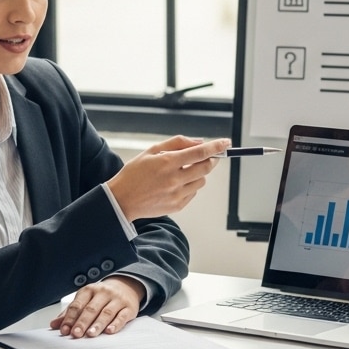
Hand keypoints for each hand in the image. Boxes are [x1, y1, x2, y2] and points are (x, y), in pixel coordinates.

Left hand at [50, 275, 143, 337]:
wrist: (126, 287)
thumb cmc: (102, 296)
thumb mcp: (85, 300)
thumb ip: (70, 312)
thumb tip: (54, 324)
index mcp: (89, 290)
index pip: (78, 305)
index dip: (70, 318)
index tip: (64, 330)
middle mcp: (103, 293)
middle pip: (91, 309)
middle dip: (82, 322)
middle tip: (76, 334)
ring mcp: (117, 300)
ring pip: (106, 312)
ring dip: (97, 324)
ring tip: (91, 334)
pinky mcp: (129, 307)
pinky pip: (122, 316)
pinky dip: (116, 324)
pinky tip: (109, 331)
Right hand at [106, 136, 229, 220]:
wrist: (122, 200)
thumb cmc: (134, 173)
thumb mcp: (151, 151)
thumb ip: (177, 143)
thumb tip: (199, 142)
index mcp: (167, 162)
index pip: (200, 152)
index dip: (216, 146)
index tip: (226, 143)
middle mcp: (174, 179)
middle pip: (206, 167)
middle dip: (211, 159)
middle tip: (207, 156)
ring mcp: (177, 194)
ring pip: (201, 180)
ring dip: (198, 173)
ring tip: (182, 172)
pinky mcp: (177, 206)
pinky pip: (193, 193)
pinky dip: (190, 186)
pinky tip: (175, 184)